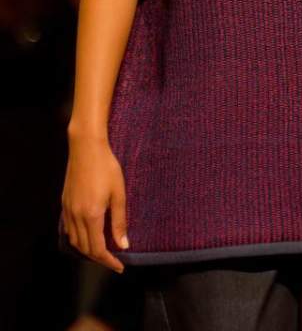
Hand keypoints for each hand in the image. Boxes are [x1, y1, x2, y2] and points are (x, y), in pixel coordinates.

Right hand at [61, 134, 128, 272]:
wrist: (86, 148)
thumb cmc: (107, 168)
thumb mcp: (119, 193)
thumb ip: (119, 221)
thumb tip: (123, 244)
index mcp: (92, 216)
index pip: (98, 249)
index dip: (109, 261)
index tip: (120, 266)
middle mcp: (77, 217)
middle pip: (85, 248)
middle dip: (99, 258)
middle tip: (113, 260)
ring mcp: (68, 210)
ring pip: (75, 241)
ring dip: (87, 250)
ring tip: (102, 250)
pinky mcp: (65, 203)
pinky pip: (69, 229)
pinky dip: (78, 238)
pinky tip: (87, 235)